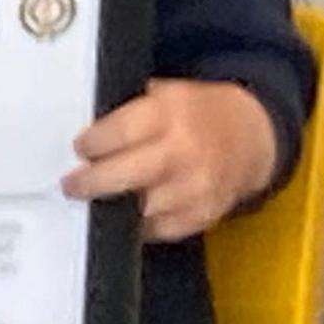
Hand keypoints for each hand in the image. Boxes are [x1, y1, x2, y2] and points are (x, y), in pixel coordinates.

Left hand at [65, 79, 279, 242]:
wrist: (251, 136)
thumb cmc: (197, 113)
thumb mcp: (168, 94)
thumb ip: (132, 111)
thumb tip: (86, 133)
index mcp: (173, 112)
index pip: (122, 130)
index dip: (94, 142)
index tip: (79, 148)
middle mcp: (185, 150)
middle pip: (129, 172)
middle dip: (93, 182)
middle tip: (72, 185)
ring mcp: (197, 187)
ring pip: (143, 207)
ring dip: (116, 207)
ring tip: (98, 200)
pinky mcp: (204, 215)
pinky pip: (161, 229)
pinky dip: (142, 225)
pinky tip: (129, 215)